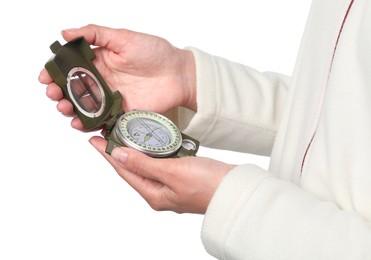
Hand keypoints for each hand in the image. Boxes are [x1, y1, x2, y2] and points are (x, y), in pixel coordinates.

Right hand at [38, 24, 196, 130]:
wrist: (179, 74)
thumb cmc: (155, 53)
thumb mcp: (124, 38)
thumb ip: (95, 34)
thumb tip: (65, 33)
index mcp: (100, 62)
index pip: (71, 68)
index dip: (56, 72)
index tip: (46, 77)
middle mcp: (102, 81)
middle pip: (73, 90)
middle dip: (59, 93)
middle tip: (54, 94)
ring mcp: (111, 98)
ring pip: (84, 107)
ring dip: (69, 109)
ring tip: (65, 109)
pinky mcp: (121, 113)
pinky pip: (101, 120)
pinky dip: (88, 124)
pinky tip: (80, 123)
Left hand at [89, 136, 234, 213]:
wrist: (236, 189)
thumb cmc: (208, 184)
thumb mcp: (172, 171)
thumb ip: (143, 163)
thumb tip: (117, 156)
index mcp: (154, 194)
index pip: (124, 170)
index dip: (107, 154)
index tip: (94, 140)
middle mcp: (160, 192)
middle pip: (132, 169)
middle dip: (118, 152)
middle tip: (106, 134)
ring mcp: (171, 186)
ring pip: (146, 165)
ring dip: (135, 151)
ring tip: (124, 135)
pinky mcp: (182, 177)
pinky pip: (161, 163)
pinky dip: (153, 152)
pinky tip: (152, 142)